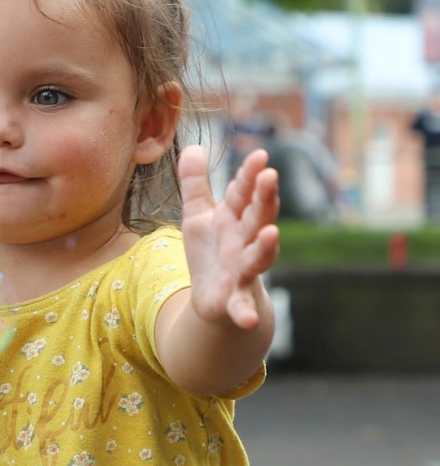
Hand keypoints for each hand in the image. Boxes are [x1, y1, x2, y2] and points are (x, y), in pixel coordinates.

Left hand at [178, 145, 279, 328]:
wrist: (213, 299)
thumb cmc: (210, 252)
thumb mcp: (197, 215)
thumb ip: (195, 183)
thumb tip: (193, 146)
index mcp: (234, 219)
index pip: (244, 193)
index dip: (250, 175)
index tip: (259, 154)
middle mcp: (244, 242)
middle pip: (257, 217)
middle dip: (265, 198)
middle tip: (270, 176)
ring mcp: (243, 271)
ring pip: (259, 257)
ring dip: (267, 246)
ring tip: (272, 233)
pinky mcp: (234, 300)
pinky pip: (242, 307)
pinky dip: (246, 313)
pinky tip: (249, 319)